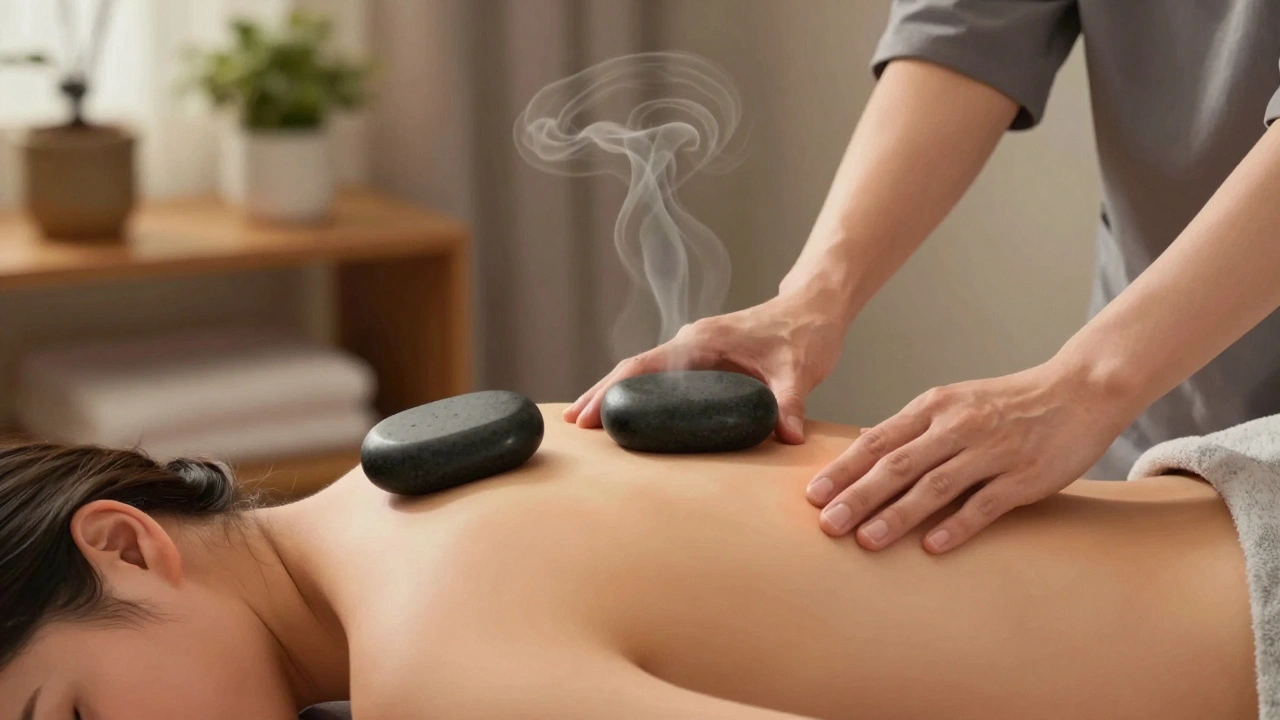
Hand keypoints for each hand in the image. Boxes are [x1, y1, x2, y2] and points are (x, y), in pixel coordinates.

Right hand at [562, 292, 846, 442]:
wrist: (817, 309)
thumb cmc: (805, 332)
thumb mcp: (798, 371)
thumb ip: (789, 403)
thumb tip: (785, 436)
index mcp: (702, 341)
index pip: (644, 365)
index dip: (612, 389)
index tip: (588, 412)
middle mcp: (692, 342)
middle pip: (634, 368)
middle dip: (602, 394)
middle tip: (573, 423)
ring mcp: (697, 350)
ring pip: (645, 372)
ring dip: (618, 394)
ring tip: (590, 422)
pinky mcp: (706, 359)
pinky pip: (664, 377)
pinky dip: (642, 393)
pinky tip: (633, 413)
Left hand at [806, 359, 1135, 552]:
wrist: (1079, 391)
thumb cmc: (1009, 402)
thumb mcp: (954, 402)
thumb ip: (911, 427)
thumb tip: (861, 444)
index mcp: (935, 407)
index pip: (878, 440)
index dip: (844, 469)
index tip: (814, 494)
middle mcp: (958, 426)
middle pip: (898, 464)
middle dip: (858, 495)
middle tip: (827, 524)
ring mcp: (991, 452)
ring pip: (936, 486)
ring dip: (898, 515)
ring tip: (866, 541)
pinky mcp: (1024, 477)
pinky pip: (985, 504)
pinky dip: (958, 526)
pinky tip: (932, 547)